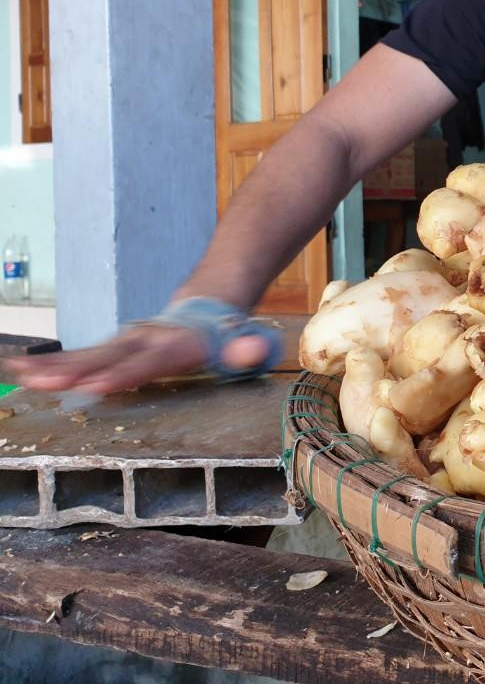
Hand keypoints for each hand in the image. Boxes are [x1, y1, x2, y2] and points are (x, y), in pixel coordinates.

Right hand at [2, 326, 270, 394]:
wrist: (207, 308)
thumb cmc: (228, 337)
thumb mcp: (247, 343)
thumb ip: (249, 349)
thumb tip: (252, 349)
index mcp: (178, 345)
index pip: (151, 362)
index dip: (125, 374)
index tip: (99, 386)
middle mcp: (145, 341)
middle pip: (108, 357)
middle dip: (75, 371)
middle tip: (44, 383)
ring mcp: (125, 343)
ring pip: (87, 355)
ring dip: (54, 367)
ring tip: (22, 374)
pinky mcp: (112, 348)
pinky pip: (80, 357)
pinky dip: (51, 363)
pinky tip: (20, 370)